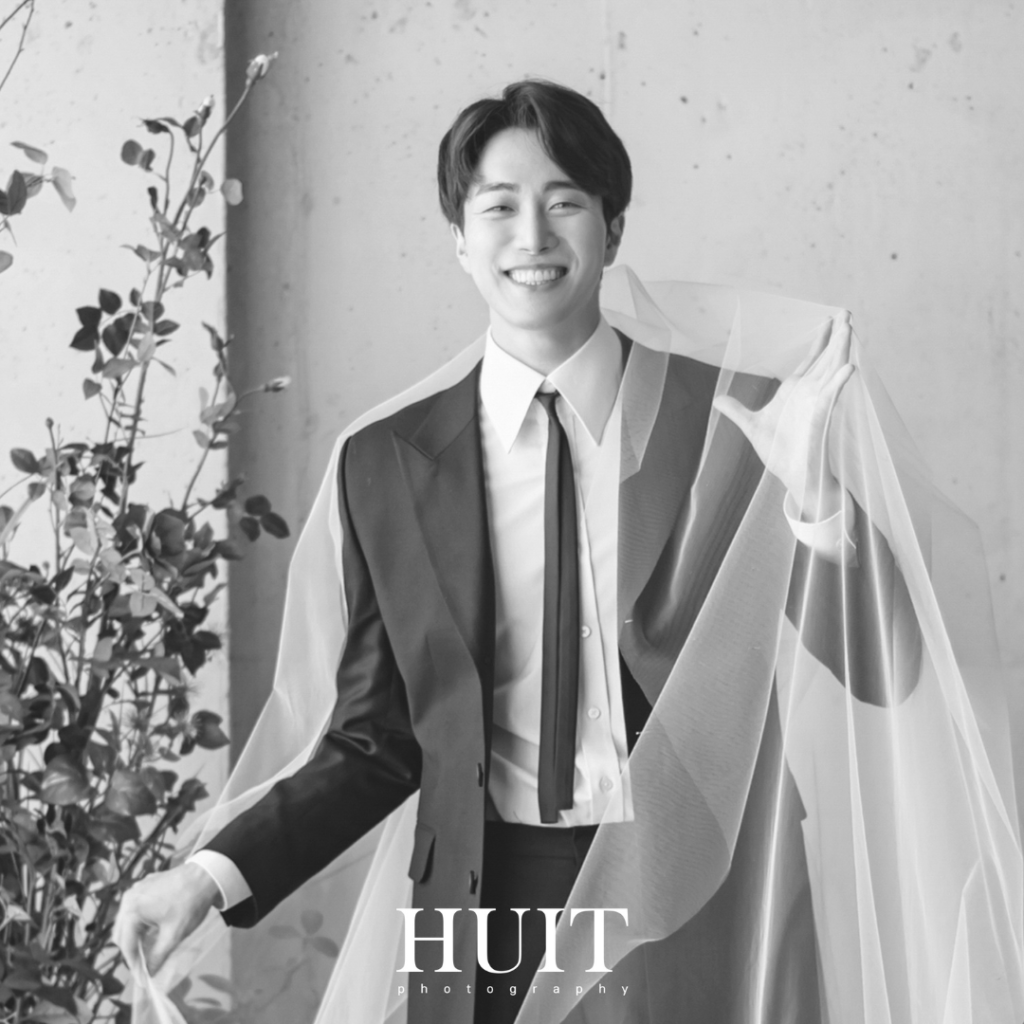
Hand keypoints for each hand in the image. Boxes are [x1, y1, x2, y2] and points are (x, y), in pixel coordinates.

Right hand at [114, 861, 219, 977]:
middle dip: (132, 952)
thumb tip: (148, 975)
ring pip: (126, 922)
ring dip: (134, 938)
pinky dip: (139, 924)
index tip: (142, 980)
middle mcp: (128, 899)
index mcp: (132, 910)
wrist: (207, 874)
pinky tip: (150, 932)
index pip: (127, 946)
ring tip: (147, 952)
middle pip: (122, 934)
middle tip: (145, 967)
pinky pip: (134, 911)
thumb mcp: (174, 934)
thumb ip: (158, 957)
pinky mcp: (144, 887)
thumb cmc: (190, 903)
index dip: (134, 965)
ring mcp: (135, 890)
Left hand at [713, 310, 854, 520]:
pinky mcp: (822, 415)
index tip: (828, 320)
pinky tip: (849, 367)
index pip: (812, 359)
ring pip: (833, 368)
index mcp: (796, 391)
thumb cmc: (778, 452)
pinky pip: (833, 394)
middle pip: (826, 357)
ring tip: (849, 326)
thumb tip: (717, 401)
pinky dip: (840, 381)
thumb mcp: (751, 425)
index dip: (820, 340)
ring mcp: (818, 402)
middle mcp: (810, 392)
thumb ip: (737, 411)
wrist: (791, 475)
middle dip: (837, 335)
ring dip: (841, 348)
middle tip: (846, 312)